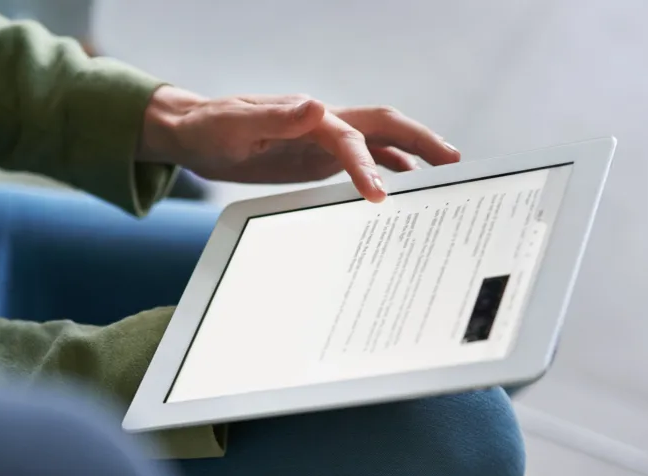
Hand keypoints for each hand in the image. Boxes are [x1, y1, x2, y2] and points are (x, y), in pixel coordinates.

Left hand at [138, 87, 460, 201]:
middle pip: (384, 125)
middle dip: (420, 141)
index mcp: (308, 117)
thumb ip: (276, 116)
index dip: (369, 165)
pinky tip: (402, 182)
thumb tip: (318, 106)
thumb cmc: (210, 127)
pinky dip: (387, 166)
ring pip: (380, 140)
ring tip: (444, 172)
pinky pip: (363, 156)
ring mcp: (324, 138)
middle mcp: (323, 123)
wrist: (195, 131)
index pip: (351, 138)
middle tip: (453, 160)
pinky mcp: (319, 153)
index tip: (381, 197)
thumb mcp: (236, 124)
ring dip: (413, 153)